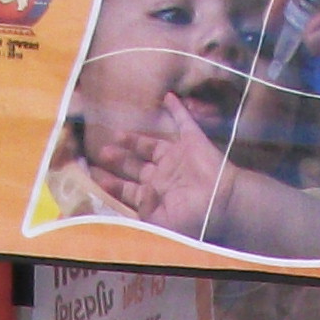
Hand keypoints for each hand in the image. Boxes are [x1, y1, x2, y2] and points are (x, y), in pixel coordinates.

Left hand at [84, 92, 229, 231]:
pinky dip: (176, 109)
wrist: (221, 202)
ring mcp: (178, 157)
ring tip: (117, 134)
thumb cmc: (194, 217)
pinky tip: (168, 97)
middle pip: (136, 165)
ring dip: (134, 139)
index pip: (130, 188)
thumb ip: (144, 210)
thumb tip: (137, 193)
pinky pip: (183, 121)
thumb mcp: (162, 222)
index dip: (114, 183)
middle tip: (102, 152)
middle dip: (119, 159)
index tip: (97, 176)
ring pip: (151, 144)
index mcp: (156, 194)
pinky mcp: (192, 141)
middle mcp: (164, 174)